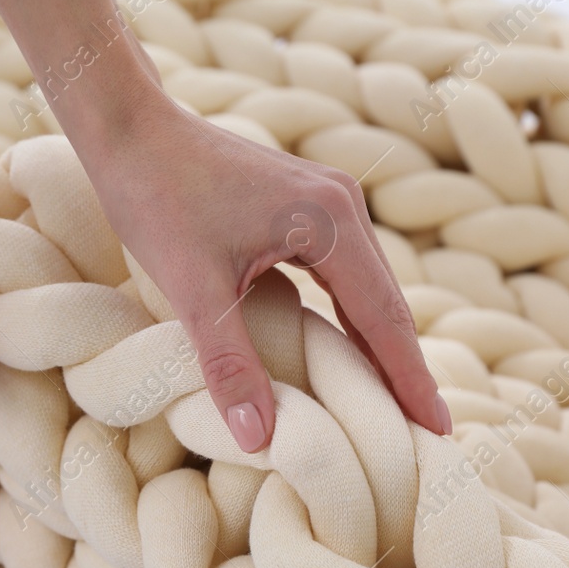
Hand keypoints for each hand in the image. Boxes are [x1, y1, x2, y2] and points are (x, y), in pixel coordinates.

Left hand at [79, 95, 451, 451]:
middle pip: (387, 302)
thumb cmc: (156, 198)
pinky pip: (343, 273)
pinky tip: (351, 355)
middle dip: (404, 370)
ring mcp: (327, 200)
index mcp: (329, 220)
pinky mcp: (305, 204)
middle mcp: (342, 204)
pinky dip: (351, 318)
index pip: (383, 317)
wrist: (130, 130)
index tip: (438, 429)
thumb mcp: (192, 289)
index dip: (409, 379)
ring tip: (396, 406)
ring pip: (366, 288)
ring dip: (380, 346)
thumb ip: (228, 363)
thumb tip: (258, 437)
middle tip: (429, 434)